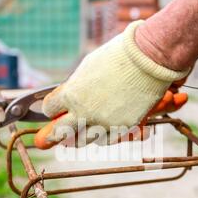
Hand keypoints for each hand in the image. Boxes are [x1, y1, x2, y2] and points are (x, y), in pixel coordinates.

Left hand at [34, 20, 188, 149]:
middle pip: (61, 133)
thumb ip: (75, 86)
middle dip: (55, 134)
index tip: (54, 107)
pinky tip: (102, 131)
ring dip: (79, 136)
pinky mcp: (122, 128)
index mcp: (71, 95)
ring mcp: (103, 123)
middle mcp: (84, 113)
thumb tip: (68, 96)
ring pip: (84, 140)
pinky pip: (107, 140)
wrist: (148, 60)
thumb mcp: (87, 67)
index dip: (51, 108)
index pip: (50, 109)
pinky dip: (103, 136)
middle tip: (50, 137)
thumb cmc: (116, 57)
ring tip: (79, 134)